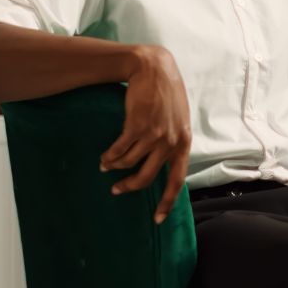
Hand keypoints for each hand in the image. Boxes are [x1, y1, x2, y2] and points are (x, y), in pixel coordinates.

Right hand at [100, 46, 190, 223]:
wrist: (153, 69)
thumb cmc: (167, 93)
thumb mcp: (178, 119)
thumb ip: (173, 139)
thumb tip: (163, 160)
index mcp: (183, 141)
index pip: (177, 179)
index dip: (167, 200)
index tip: (158, 218)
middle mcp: (170, 141)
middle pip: (148, 176)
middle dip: (130, 186)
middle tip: (118, 190)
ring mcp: (153, 134)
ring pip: (129, 163)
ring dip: (115, 167)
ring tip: (106, 166)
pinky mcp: (136, 126)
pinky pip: (119, 150)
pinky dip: (110, 156)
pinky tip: (104, 158)